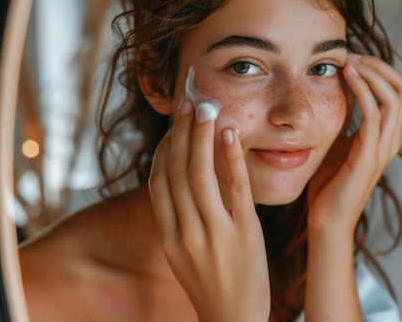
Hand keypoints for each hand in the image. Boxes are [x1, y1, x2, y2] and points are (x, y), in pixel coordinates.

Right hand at [148, 99, 270, 321]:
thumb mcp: (185, 254)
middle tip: (188, 101)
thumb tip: (182, 181)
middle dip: (180, 132)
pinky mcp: (243, 234)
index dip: (164, 147)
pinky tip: (230, 134)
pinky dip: (229, 158)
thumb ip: (181, 219)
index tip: (175, 123)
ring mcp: (213, 233)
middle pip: (175, 171)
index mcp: (169, 235)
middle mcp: (185, 232)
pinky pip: (234, 189)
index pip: (158, 181)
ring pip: (198, 175)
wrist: (234, 321)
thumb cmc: (213, 284)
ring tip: (205, 108)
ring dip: (200, 137)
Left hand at [307, 54, 401, 237]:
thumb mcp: (340, 142)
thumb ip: (347, 119)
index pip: (398, 90)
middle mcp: (391, 139)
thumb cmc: (330, 183)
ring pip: (393, 97)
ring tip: (349, 61)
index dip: (379, 69)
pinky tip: (347, 77)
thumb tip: (340, 90)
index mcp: (387, 135)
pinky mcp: (369, 157)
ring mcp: (383, 148)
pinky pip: (373, 114)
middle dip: (378, 65)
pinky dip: (363, 90)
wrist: (327, 220)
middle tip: (351, 55)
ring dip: (372, 73)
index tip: (352, 58)